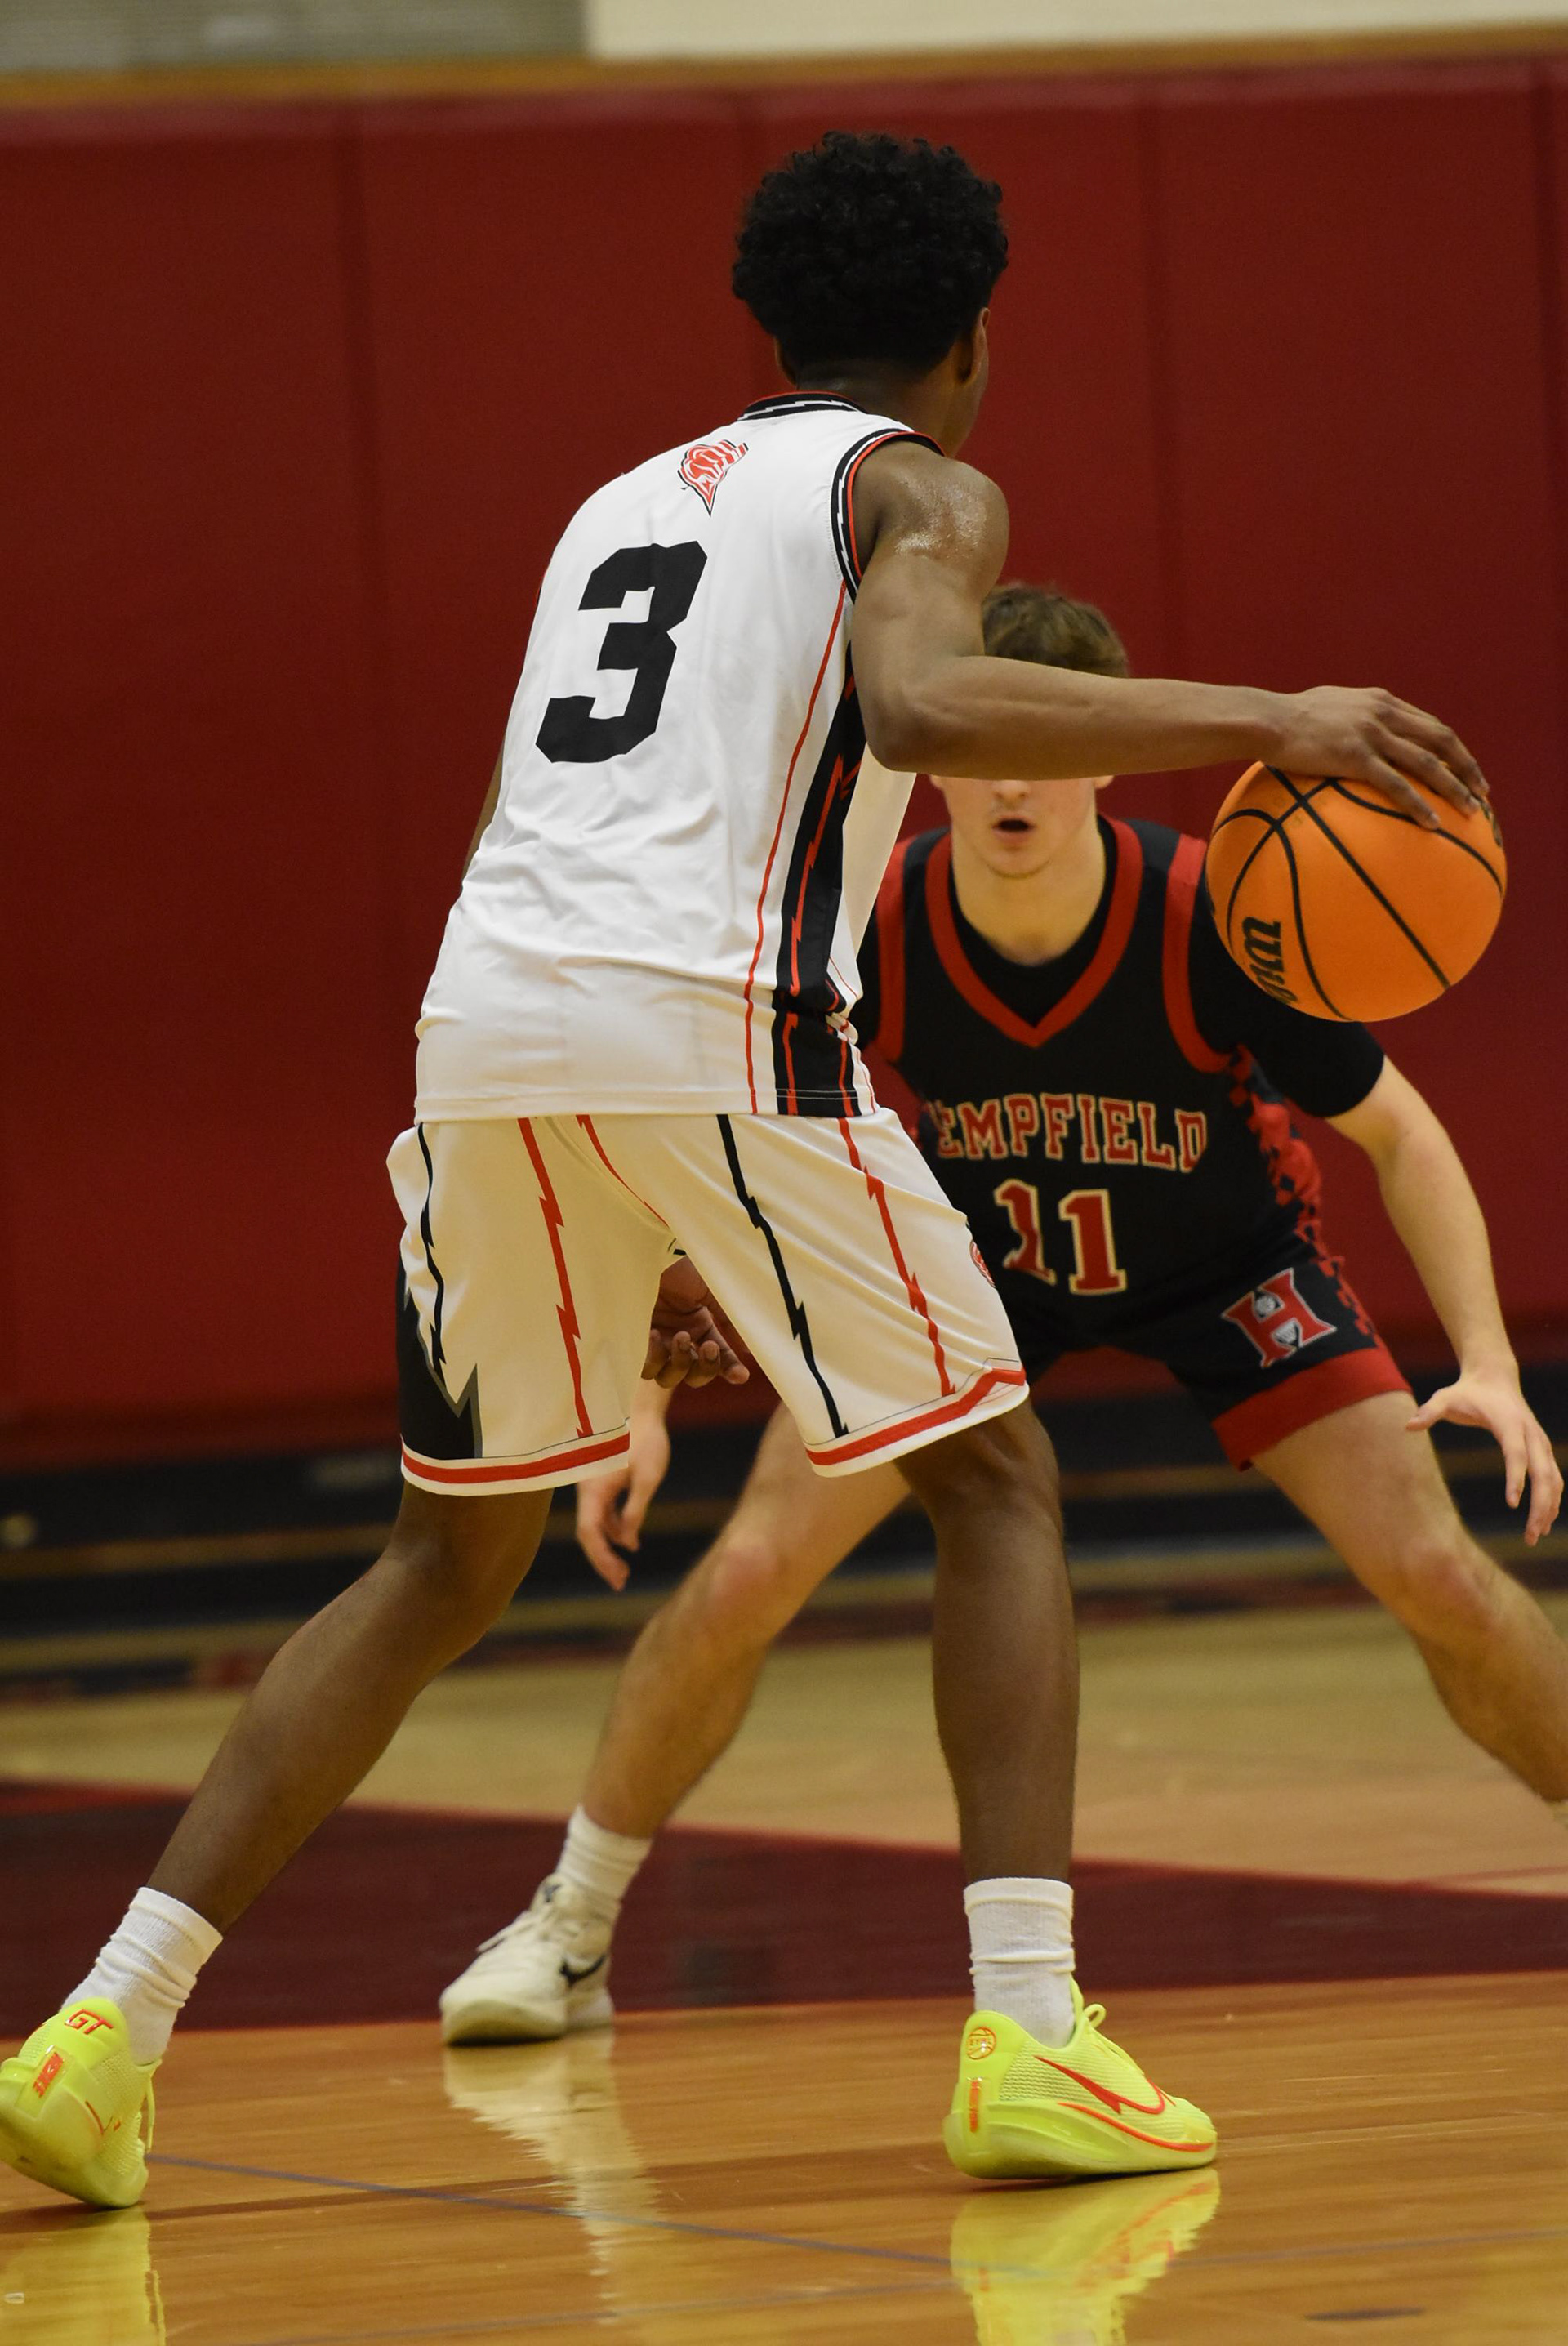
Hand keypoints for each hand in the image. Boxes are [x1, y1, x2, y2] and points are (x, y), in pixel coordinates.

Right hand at [576, 1403, 671, 1589]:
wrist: (640, 1409)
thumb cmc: (646, 1439)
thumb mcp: (647, 1477)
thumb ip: (635, 1509)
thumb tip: (627, 1541)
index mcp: (593, 1488)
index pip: (589, 1533)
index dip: (601, 1558)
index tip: (617, 1577)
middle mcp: (587, 1489)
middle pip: (588, 1533)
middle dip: (602, 1559)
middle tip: (621, 1582)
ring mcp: (593, 1485)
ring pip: (594, 1523)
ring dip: (608, 1546)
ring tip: (624, 1569)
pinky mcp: (602, 1481)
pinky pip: (602, 1512)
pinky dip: (612, 1528)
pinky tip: (628, 1541)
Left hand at [643, 1257, 750, 1390]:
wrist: (644, 1252)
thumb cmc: (677, 1265)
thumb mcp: (712, 1287)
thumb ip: (730, 1317)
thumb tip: (749, 1348)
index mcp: (700, 1326)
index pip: (719, 1359)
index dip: (731, 1370)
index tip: (741, 1375)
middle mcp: (678, 1338)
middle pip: (695, 1375)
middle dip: (706, 1367)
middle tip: (709, 1346)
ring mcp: (655, 1342)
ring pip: (669, 1377)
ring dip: (681, 1362)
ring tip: (680, 1336)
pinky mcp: (633, 1342)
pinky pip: (645, 1368)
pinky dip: (654, 1358)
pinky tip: (655, 1334)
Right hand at [1270, 687, 1486, 827]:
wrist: (1266, 720)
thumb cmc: (1288, 720)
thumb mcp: (1329, 709)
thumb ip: (1352, 719)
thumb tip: (1356, 741)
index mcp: (1381, 702)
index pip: (1429, 724)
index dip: (1453, 747)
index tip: (1466, 767)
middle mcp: (1384, 714)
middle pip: (1441, 739)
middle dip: (1467, 766)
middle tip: (1482, 791)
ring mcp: (1372, 734)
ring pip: (1427, 762)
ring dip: (1454, 787)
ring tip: (1470, 810)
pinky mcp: (1355, 756)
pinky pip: (1396, 785)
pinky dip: (1418, 804)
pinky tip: (1431, 824)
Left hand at [1407, 1368, 1562, 1544]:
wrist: (1495, 1377)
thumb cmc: (1467, 1392)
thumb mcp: (1445, 1397)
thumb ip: (1429, 1412)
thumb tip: (1407, 1426)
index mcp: (1509, 1422)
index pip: (1516, 1453)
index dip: (1516, 1478)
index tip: (1512, 1504)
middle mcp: (1531, 1433)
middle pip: (1543, 1472)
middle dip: (1540, 1504)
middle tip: (1530, 1535)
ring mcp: (1540, 1441)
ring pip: (1553, 1478)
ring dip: (1549, 1507)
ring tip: (1536, 1536)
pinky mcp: (1542, 1448)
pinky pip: (1554, 1476)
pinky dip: (1553, 1499)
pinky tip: (1544, 1521)